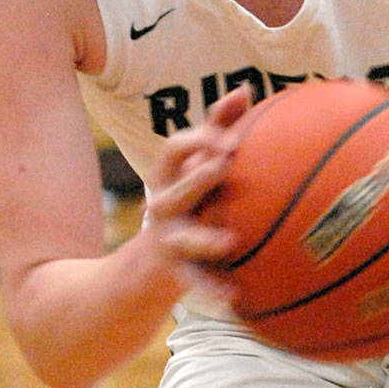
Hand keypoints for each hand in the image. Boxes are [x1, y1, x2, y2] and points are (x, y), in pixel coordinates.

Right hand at [142, 87, 250, 294]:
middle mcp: (164, 204)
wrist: (142, 271)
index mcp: (171, 177)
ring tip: (228, 241)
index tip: (235, 126)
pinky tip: (233, 296)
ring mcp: (168, 238)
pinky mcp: (173, 272)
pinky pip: (194, 281)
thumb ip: (220, 134)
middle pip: (175, 184)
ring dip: (204, 237)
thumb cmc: (187, 208)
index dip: (203, 135)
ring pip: (183, 236)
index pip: (178, 147)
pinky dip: (212, 288)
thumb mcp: (197, 173)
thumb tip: (246, 91)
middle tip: (224, 165)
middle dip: (198, 173)